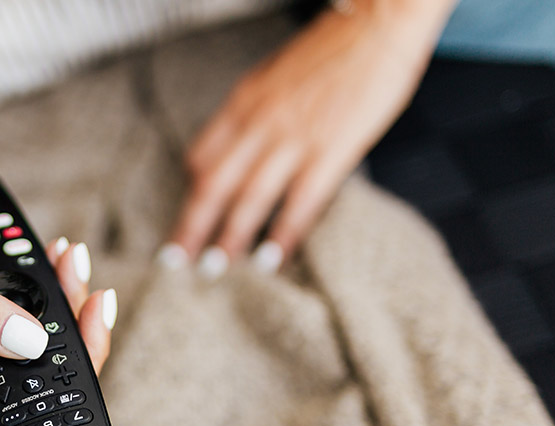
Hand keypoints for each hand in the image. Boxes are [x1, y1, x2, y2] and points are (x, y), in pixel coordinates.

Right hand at [0, 222, 115, 425]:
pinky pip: (25, 323)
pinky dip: (45, 293)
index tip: (93, 403)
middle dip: (76, 344)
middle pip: (38, 387)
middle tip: (93, 298)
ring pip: (38, 350)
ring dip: (65, 310)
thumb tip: (29, 341)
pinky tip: (55, 264)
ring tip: (72, 264)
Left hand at [162, 1, 452, 276]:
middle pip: (213, 184)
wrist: (379, 21)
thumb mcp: (278, 76)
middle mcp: (260, 121)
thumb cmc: (334, 49)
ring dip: (229, 240)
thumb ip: (258, 111)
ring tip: (215, 271)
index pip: (202, 155)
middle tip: (175, 262)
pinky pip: (299, 203)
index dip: (192, 192)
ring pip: (249, 199)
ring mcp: (294, 137)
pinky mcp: (331, 150)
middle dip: (191, 227)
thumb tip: (246, 144)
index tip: (187, 219)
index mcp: (244, 100)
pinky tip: (270, 260)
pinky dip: (282, 235)